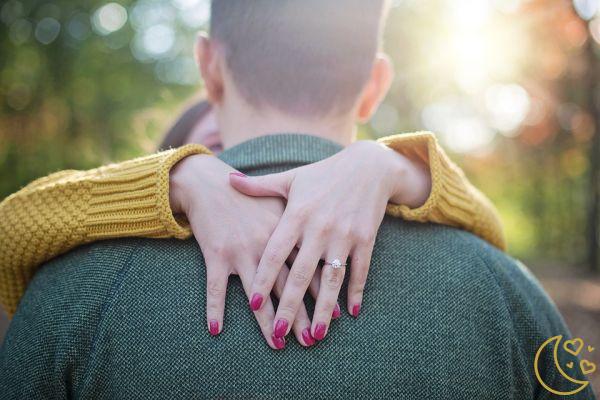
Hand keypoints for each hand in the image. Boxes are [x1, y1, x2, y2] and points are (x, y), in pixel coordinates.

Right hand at [170, 155, 322, 348]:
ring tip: (278, 344)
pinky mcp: (216, 254)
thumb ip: (302, 224)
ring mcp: (241, 250)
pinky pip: (216, 286)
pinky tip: (216, 328)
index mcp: (286, 231)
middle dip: (300, 315)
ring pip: (256, 293)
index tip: (336, 315)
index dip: (322, 293)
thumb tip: (324, 250)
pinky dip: (214, 307)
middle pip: (287, 286)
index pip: (309, 266)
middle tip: (312, 341)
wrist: (211, 183)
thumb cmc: (250, 197)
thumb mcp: (280, 202)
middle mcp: (267, 244)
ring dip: (267, 321)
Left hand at [230, 140, 430, 340]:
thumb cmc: (323, 174)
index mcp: (297, 215)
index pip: (275, 253)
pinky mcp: (366, 238)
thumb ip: (259, 185)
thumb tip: (228, 179)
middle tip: (279, 333)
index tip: (252, 304)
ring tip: (316, 335)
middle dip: (289, 306)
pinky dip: (356, 291)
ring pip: (332, 278)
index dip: (263, 280)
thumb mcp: (291, 178)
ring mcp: (344, 235)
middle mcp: (319, 228)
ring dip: (324, 308)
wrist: (368, 166)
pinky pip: (360, 270)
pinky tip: (352, 313)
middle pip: (301, 274)